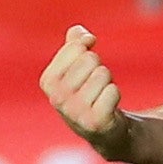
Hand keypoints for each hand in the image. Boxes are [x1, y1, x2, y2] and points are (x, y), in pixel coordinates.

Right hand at [40, 25, 130, 158]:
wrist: (102, 128)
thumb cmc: (87, 90)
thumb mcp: (75, 64)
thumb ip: (75, 42)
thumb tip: (83, 36)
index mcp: (48, 80)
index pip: (76, 46)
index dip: (87, 51)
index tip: (85, 67)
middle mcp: (56, 97)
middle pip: (91, 59)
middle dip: (98, 68)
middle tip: (94, 85)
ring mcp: (74, 112)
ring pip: (103, 73)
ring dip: (107, 82)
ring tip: (100, 96)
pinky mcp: (94, 122)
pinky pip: (113, 91)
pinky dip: (114, 95)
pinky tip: (107, 107)